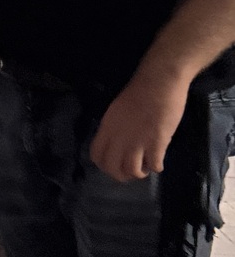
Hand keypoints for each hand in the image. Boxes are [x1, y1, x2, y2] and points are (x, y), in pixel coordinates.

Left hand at [90, 65, 189, 181]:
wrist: (159, 82)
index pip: (96, 155)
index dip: (105, 165)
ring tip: (146, 167)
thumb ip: (115, 128)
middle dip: (122, 175)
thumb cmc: (139, 92)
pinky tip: (159, 163)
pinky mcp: (157, 142)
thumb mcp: (117, 110)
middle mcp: (119, 137)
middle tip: (132, 171)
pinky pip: (154, 165)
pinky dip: (157, 168)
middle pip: (112, 168)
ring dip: (140, 173)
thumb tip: (118, 144)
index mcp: (107, 127)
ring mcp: (138, 140)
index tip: (116, 165)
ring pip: (132, 170)